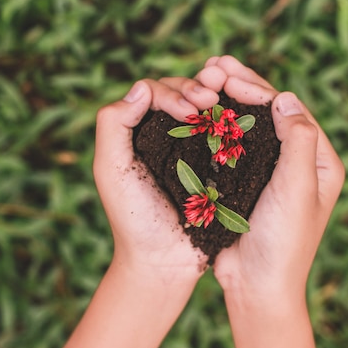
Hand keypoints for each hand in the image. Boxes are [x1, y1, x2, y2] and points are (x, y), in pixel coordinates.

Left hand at [93, 76, 221, 280]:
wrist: (165, 260)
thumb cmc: (134, 217)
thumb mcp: (111, 170)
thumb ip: (113, 125)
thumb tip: (142, 87)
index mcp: (137, 131)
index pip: (153, 92)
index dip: (172, 93)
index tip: (188, 110)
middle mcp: (163, 135)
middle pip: (180, 93)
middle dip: (195, 90)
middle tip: (210, 99)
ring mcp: (191, 149)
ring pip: (203, 109)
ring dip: (214, 101)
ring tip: (222, 103)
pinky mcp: (214, 165)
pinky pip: (222, 134)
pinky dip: (229, 122)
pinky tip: (236, 121)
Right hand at [203, 56, 344, 347]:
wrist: (258, 286)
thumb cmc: (284, 241)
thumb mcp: (297, 188)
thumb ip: (297, 140)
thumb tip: (285, 96)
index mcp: (320, 161)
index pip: (292, 112)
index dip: (261, 88)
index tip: (230, 73)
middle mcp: (298, 163)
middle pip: (270, 114)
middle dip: (242, 86)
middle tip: (214, 63)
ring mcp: (271, 173)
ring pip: (249, 127)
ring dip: (227, 101)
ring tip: (204, 76)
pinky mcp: (247, 184)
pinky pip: (233, 147)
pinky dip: (217, 126)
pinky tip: (199, 111)